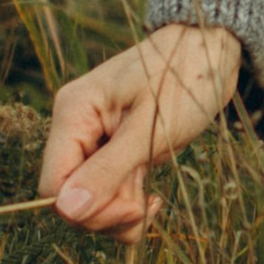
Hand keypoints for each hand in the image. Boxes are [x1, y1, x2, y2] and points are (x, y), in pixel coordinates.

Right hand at [38, 21, 244, 236]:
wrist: (211, 50)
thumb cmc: (184, 79)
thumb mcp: (149, 129)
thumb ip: (108, 171)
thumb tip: (67, 210)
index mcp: (74, 114)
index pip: (53, 184)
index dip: (86, 209)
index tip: (132, 206)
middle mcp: (75, 127)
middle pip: (70, 197)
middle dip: (107, 213)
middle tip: (146, 205)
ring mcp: (93, 140)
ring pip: (90, 200)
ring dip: (121, 212)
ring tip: (153, 202)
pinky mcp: (113, 150)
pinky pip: (108, 192)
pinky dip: (128, 204)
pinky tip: (152, 198)